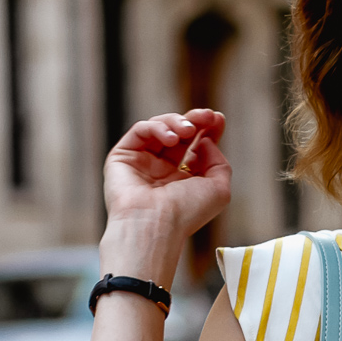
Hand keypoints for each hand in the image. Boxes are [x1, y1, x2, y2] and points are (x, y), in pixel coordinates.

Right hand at [101, 111, 230, 283]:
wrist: (155, 224)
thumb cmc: (186, 213)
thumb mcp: (219, 188)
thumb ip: (219, 162)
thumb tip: (206, 140)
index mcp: (182, 180)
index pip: (194, 147)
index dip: (207, 130)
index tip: (218, 118)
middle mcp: (161, 171)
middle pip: (179, 134)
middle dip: (194, 121)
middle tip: (207, 115)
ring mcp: (141, 162)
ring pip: (160, 128)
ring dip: (177, 123)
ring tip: (188, 131)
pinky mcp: (122, 156)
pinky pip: (141, 130)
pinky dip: (158, 128)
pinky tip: (172, 138)